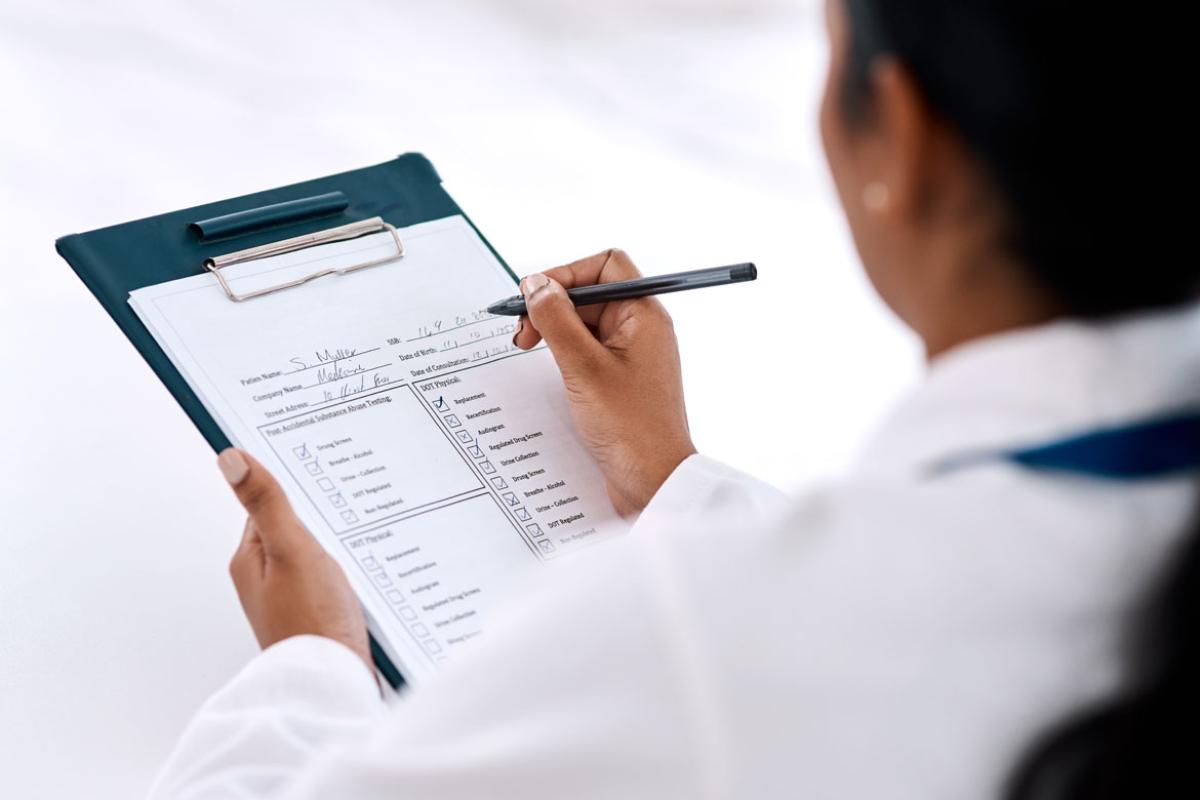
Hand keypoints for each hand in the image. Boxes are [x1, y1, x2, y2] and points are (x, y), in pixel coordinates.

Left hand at [217, 448, 372, 672]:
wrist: (335, 686)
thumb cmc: (312, 624)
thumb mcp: (292, 551)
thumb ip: (267, 503)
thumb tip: (231, 457)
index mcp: (251, 560)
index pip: (269, 503)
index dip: (295, 484)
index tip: (319, 465)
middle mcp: (266, 579)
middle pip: (295, 526)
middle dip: (322, 514)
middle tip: (350, 499)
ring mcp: (292, 598)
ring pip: (317, 552)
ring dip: (339, 542)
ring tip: (363, 532)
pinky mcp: (317, 615)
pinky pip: (333, 577)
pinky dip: (350, 567)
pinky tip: (369, 567)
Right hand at [513, 249, 695, 515]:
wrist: (654, 484)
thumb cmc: (631, 430)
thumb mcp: (583, 368)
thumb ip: (556, 320)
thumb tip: (536, 285)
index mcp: (644, 316)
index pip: (605, 266)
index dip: (566, 274)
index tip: (534, 297)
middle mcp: (641, 329)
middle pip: (590, 293)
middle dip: (552, 306)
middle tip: (522, 334)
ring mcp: (631, 355)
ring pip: (585, 323)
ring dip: (553, 330)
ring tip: (526, 349)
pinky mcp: (620, 380)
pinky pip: (588, 351)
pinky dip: (563, 354)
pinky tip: (546, 370)